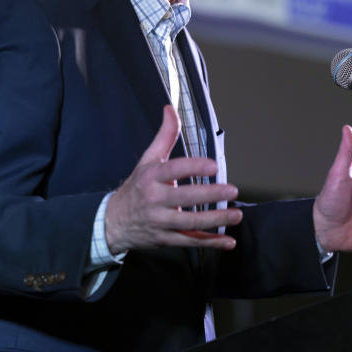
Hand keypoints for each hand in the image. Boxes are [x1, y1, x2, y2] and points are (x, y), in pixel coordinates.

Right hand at [104, 105, 242, 254]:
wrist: (114, 221)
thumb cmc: (137, 187)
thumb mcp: (148, 160)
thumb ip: (164, 136)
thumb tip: (170, 108)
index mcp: (151, 177)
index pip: (174, 170)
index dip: (194, 167)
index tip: (213, 166)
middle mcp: (155, 200)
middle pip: (185, 198)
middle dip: (210, 195)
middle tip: (232, 190)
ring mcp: (160, 222)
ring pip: (190, 223)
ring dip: (216, 220)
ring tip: (236, 215)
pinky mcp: (166, 239)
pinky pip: (190, 242)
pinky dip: (210, 243)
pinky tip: (228, 242)